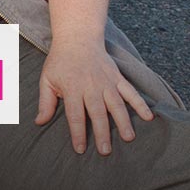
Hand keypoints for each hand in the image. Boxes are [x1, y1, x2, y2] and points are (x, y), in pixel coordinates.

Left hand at [35, 38, 153, 154]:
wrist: (77, 38)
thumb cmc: (59, 62)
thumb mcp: (46, 80)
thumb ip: (45, 102)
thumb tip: (39, 122)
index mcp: (72, 88)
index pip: (75, 115)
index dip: (78, 133)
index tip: (80, 149)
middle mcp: (91, 86)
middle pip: (97, 113)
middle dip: (102, 133)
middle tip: (106, 151)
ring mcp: (107, 82)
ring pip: (116, 104)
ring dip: (123, 122)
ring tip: (128, 138)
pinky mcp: (118, 77)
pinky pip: (131, 92)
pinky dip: (141, 103)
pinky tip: (149, 116)